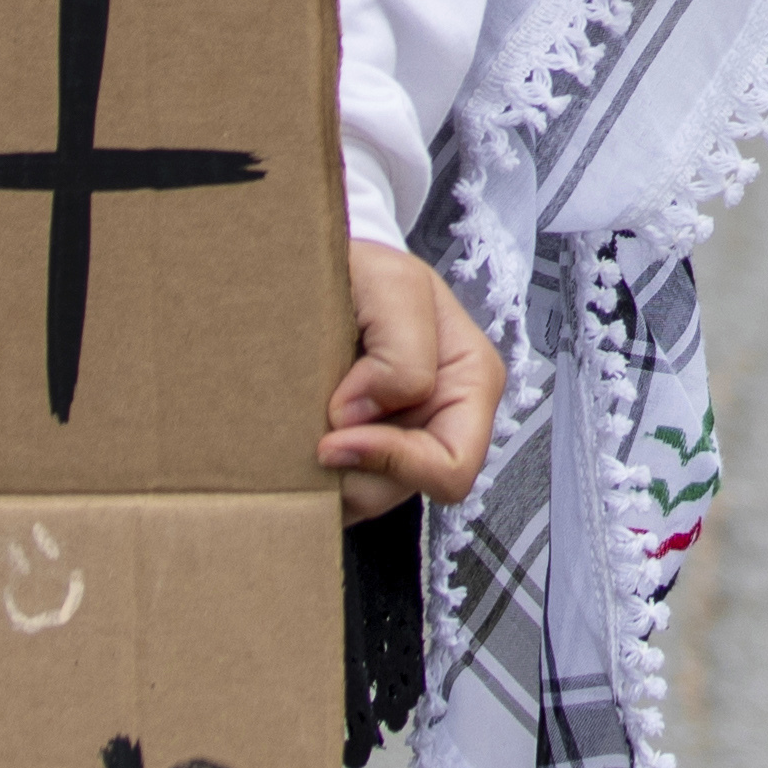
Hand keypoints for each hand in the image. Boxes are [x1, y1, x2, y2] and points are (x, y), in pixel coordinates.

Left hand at [317, 235, 499, 526]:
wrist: (330, 272)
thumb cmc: (369, 272)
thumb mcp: (394, 286)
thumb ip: (400, 350)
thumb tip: (359, 415)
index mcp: (471, 384)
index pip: (451, 467)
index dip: (394, 460)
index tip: (335, 434)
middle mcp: (442, 420)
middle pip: (398, 489)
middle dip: (350, 468)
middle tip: (309, 430)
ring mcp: (400, 441)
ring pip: (362, 495)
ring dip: (323, 470)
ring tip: (297, 422)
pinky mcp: (362, 453)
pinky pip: (335, 490)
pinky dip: (309, 472)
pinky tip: (296, 433)